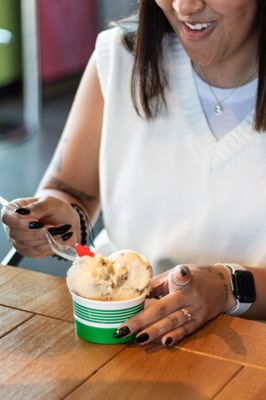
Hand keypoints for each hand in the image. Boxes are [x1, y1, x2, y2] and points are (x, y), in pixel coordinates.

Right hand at [1, 196, 79, 257]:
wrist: (67, 221)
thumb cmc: (56, 209)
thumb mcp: (50, 202)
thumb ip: (38, 207)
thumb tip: (25, 213)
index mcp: (13, 210)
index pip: (7, 218)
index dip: (20, 222)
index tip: (38, 223)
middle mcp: (13, 227)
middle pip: (16, 234)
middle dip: (38, 232)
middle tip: (55, 227)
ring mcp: (19, 241)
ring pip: (27, 244)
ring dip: (47, 238)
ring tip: (61, 230)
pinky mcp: (29, 251)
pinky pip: (36, 252)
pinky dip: (50, 245)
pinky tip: (60, 238)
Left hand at [113, 264, 235, 345]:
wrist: (222, 286)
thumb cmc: (193, 277)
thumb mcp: (178, 272)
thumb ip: (157, 283)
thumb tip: (134, 294)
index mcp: (185, 279)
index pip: (181, 277)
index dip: (179, 275)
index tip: (179, 272)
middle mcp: (191, 296)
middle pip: (165, 307)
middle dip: (142, 320)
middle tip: (124, 329)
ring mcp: (196, 310)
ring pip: (173, 322)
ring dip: (155, 332)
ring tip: (138, 338)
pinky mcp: (200, 322)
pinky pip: (185, 331)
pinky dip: (175, 337)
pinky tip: (164, 342)